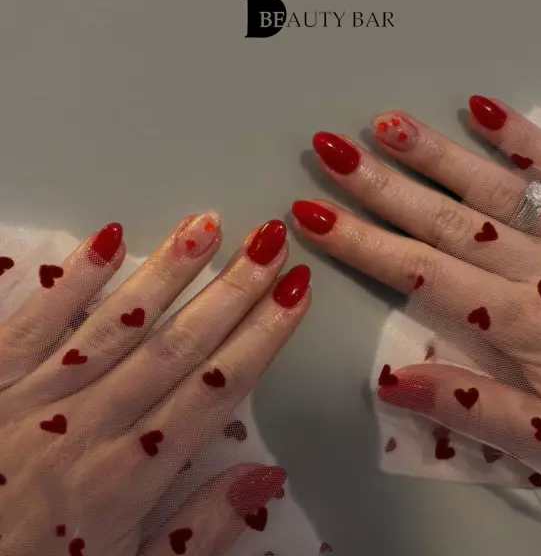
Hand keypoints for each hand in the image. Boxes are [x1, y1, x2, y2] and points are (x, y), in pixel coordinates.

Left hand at [0, 215, 309, 554]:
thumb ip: (201, 532)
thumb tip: (267, 478)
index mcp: (131, 475)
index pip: (217, 388)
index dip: (263, 335)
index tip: (295, 292)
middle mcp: (91, 425)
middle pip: (178, 346)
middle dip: (232, 290)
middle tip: (270, 241)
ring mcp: (36, 397)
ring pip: (118, 324)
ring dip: (168, 272)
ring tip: (207, 226)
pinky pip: (34, 322)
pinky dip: (73, 281)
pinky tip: (109, 237)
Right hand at [294, 96, 540, 506]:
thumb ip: (473, 410)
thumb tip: (390, 383)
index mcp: (516, 321)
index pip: (418, 273)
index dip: (359, 243)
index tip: (312, 214)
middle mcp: (538, 267)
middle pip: (443, 220)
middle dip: (380, 185)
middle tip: (330, 150)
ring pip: (493, 186)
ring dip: (437, 154)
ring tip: (388, 124)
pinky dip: (524, 137)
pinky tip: (483, 107)